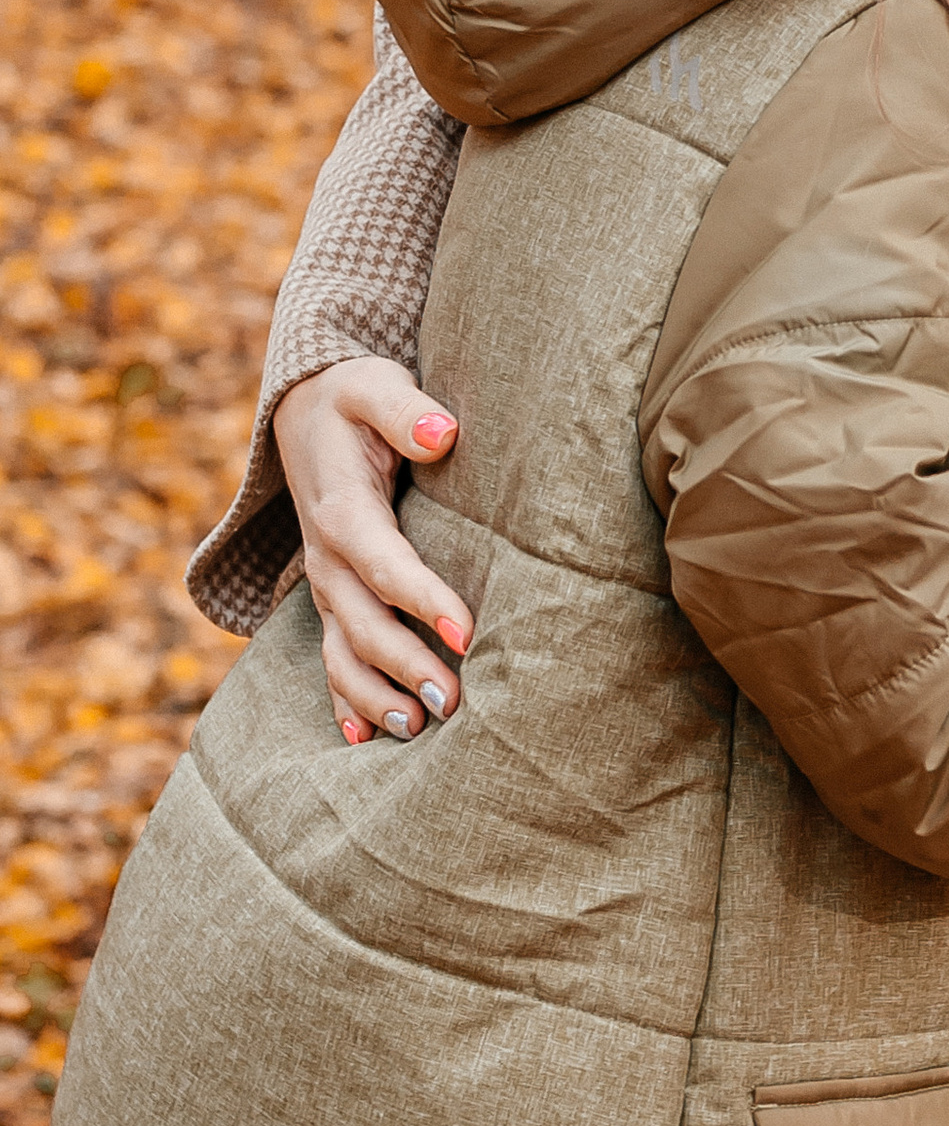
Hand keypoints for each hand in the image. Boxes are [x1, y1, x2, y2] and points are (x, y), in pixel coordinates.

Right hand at [271, 360, 472, 746]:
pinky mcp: (330, 595)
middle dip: (407, 665)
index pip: (384, 563)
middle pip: (364, 623)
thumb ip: (405, 410)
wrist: (302, 409)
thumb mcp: (373, 386)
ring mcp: (325, 581)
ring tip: (418, 729)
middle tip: (456, 701)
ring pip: (343, 651)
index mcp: (342, 509)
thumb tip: (442, 433)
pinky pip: (330, 656)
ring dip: (376, 695)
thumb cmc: (352, 397)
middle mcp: (327, 555)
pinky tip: (365, 739)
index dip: (423, 598)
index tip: (467, 631)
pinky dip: (343, 700)